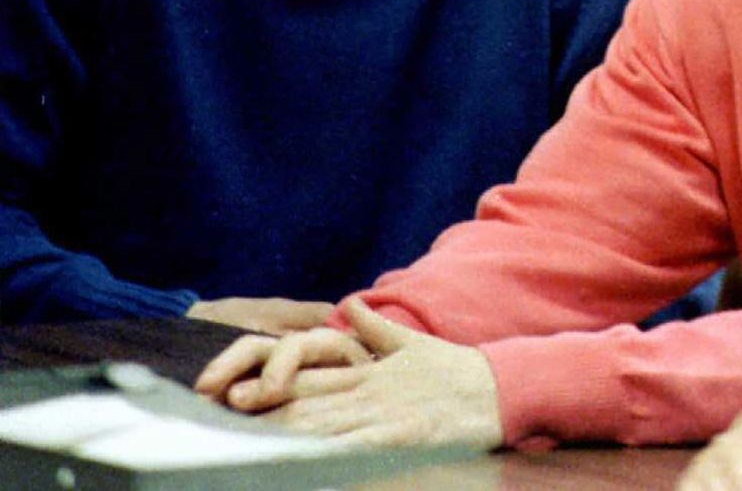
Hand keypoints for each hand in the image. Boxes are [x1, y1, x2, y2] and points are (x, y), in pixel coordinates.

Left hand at [199, 298, 503, 449]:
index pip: (309, 376)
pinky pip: (352, 448)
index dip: (269, 384)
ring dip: (283, 433)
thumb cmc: (454, 370)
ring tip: (245, 440)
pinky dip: (324, 454)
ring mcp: (379, 415)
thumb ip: (377, 327)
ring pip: (322, 426)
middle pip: (306, 401)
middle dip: (265, 410)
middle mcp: (366, 391)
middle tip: (224, 412)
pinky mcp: (395, 437)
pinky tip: (300, 459)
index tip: (233, 391)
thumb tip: (350, 304)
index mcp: (366, 371)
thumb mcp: (411, 343)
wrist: (494, 390)